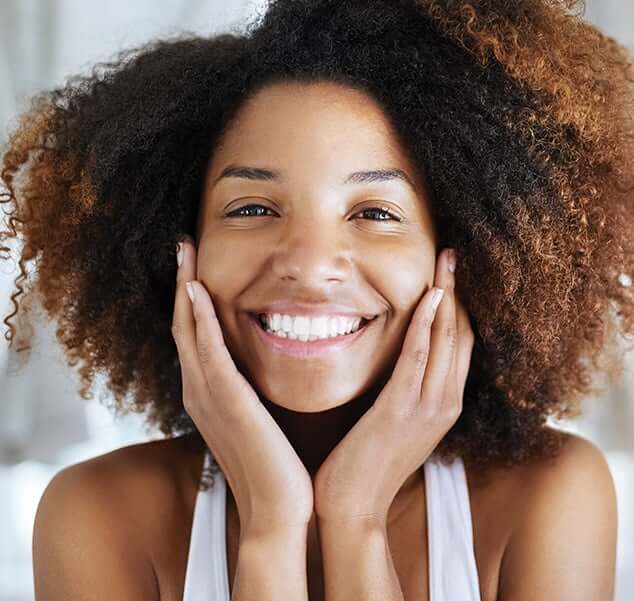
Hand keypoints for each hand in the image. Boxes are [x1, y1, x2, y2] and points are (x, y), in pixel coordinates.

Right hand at [171, 235, 313, 536]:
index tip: (194, 265)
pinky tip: (196, 290)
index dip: (189, 298)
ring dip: (184, 289)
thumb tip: (258, 371)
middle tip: (182, 246)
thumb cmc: (274, 466)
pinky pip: (208, 352)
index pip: (193, 335)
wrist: (278, 510)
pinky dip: (199, 320)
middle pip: (182, 325)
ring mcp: (208, 396)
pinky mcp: (226, 401)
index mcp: (208, 394)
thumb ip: (249, 392)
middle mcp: (199, 391)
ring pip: (188, 330)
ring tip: (185, 252)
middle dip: (181, 283)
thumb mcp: (257, 419)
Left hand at [313, 248, 474, 525]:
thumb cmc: (369, 463)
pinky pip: (418, 358)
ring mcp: (427, 408)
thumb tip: (400, 360)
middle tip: (453, 255)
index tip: (452, 275)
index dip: (459, 307)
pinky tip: (429, 297)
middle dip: (459, 292)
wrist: (354, 507)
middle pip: (461, 336)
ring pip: (447, 341)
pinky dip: (427, 325)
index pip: (461, 346)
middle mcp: (445, 403)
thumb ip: (407, 391)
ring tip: (447, 262)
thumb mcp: (398, 423)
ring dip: (447, 297)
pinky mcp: (401, 410)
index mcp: (444, 405)